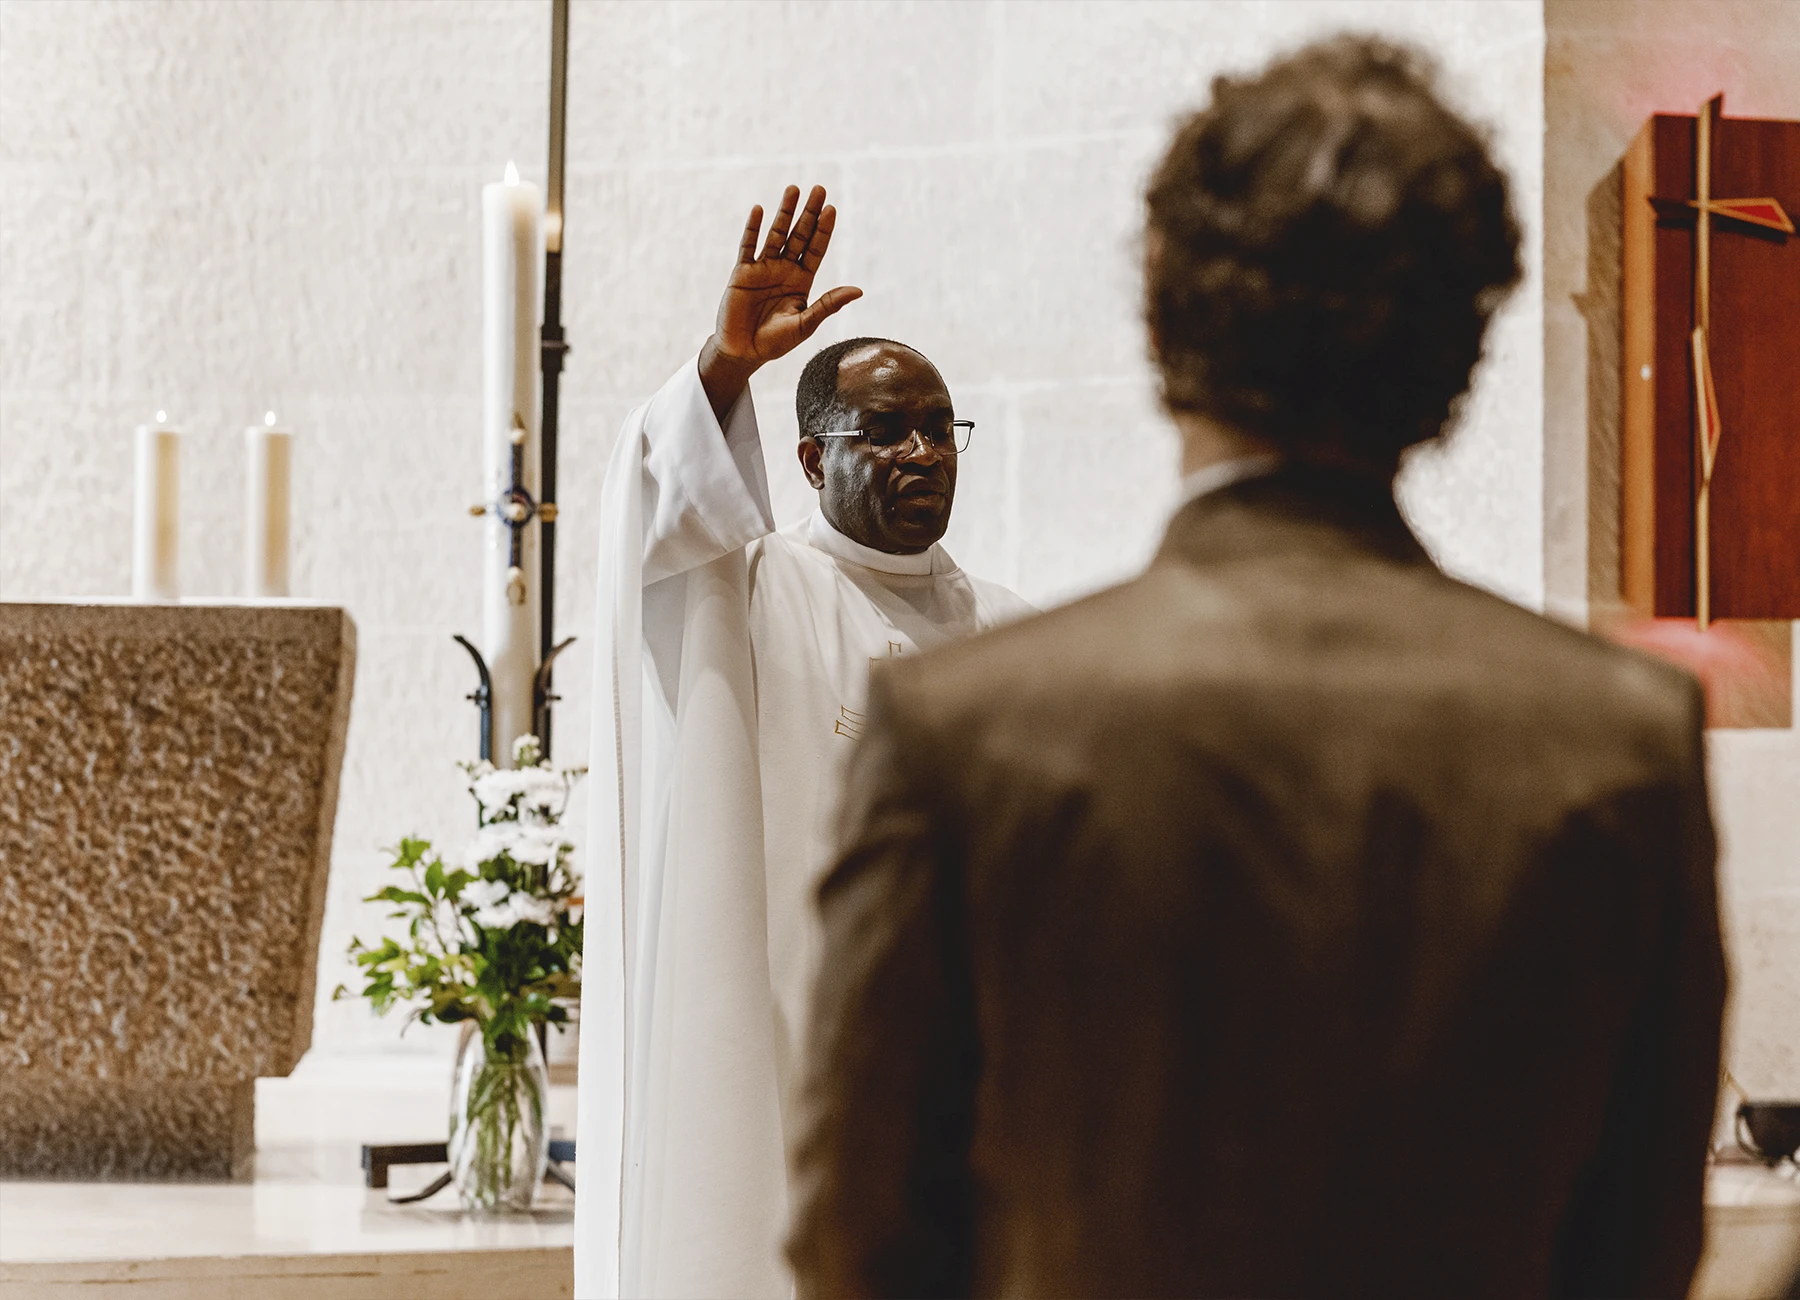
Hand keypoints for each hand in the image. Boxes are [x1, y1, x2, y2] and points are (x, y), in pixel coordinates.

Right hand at [699, 185, 861, 420]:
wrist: (743, 352)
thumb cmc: (775, 343)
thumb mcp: (805, 325)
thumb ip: (828, 305)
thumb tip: (858, 290)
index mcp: (802, 281)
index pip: (816, 249)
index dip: (824, 230)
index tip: (832, 209)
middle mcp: (784, 270)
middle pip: (799, 235)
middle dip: (809, 213)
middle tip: (819, 189)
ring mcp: (763, 268)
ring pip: (776, 234)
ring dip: (784, 212)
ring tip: (794, 189)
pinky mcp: (742, 272)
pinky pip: (748, 246)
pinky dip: (753, 228)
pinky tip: (760, 210)